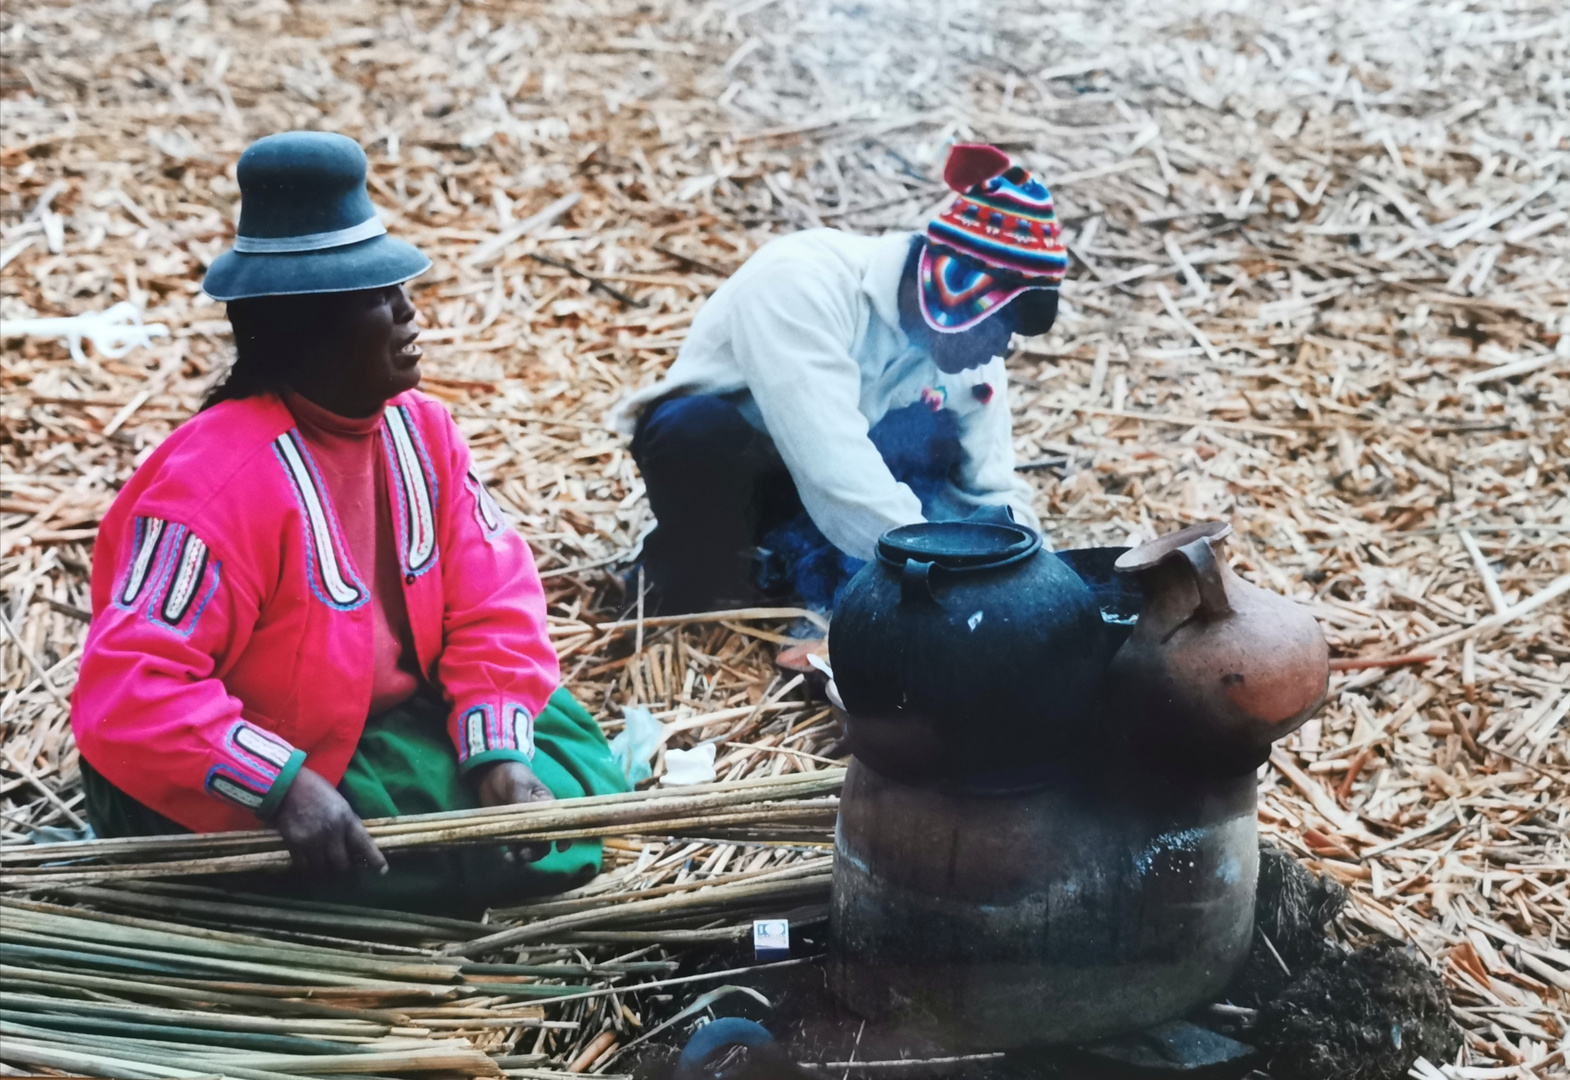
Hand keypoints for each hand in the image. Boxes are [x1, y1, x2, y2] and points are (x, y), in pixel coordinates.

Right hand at [269, 766, 387, 878]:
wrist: (286, 785)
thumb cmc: (316, 790)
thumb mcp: (340, 803)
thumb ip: (347, 823)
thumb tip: (354, 845)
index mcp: (347, 818)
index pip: (364, 843)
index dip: (375, 859)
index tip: (382, 871)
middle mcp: (332, 832)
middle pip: (342, 864)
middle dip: (345, 869)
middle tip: (344, 870)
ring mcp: (313, 840)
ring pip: (323, 869)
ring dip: (326, 872)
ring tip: (326, 870)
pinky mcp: (294, 845)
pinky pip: (304, 868)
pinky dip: (309, 871)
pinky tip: (310, 870)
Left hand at [472, 759, 560, 862]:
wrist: (491, 772)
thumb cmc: (513, 775)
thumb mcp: (519, 785)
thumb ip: (523, 802)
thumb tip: (527, 821)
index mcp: (548, 807)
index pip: (561, 824)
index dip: (564, 838)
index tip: (560, 848)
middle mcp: (539, 820)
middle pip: (545, 841)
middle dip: (538, 851)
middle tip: (526, 853)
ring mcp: (524, 827)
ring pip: (531, 847)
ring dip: (525, 856)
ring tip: (514, 858)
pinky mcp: (510, 831)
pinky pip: (514, 847)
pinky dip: (513, 855)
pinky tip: (507, 857)